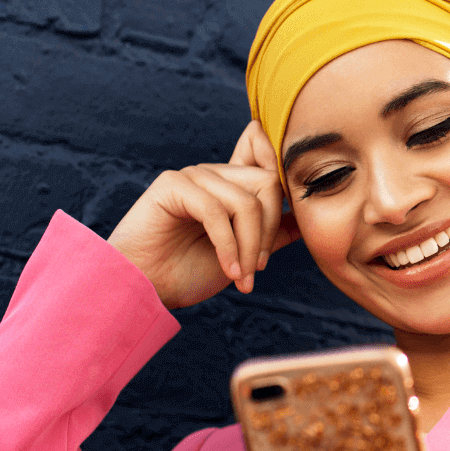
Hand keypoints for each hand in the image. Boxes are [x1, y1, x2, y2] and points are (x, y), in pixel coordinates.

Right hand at [107, 121, 299, 308]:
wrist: (145, 290)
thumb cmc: (187, 273)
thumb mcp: (242, 255)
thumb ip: (270, 234)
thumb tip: (304, 221)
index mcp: (229, 184)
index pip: (267, 160)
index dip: (284, 175)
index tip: (293, 220)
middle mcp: (213, 174)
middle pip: (267, 184)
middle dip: (269, 232)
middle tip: (257, 268)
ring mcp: (193, 175)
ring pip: (246, 202)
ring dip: (249, 246)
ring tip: (241, 277)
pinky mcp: (173, 185)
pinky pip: (217, 211)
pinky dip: (228, 246)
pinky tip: (228, 270)